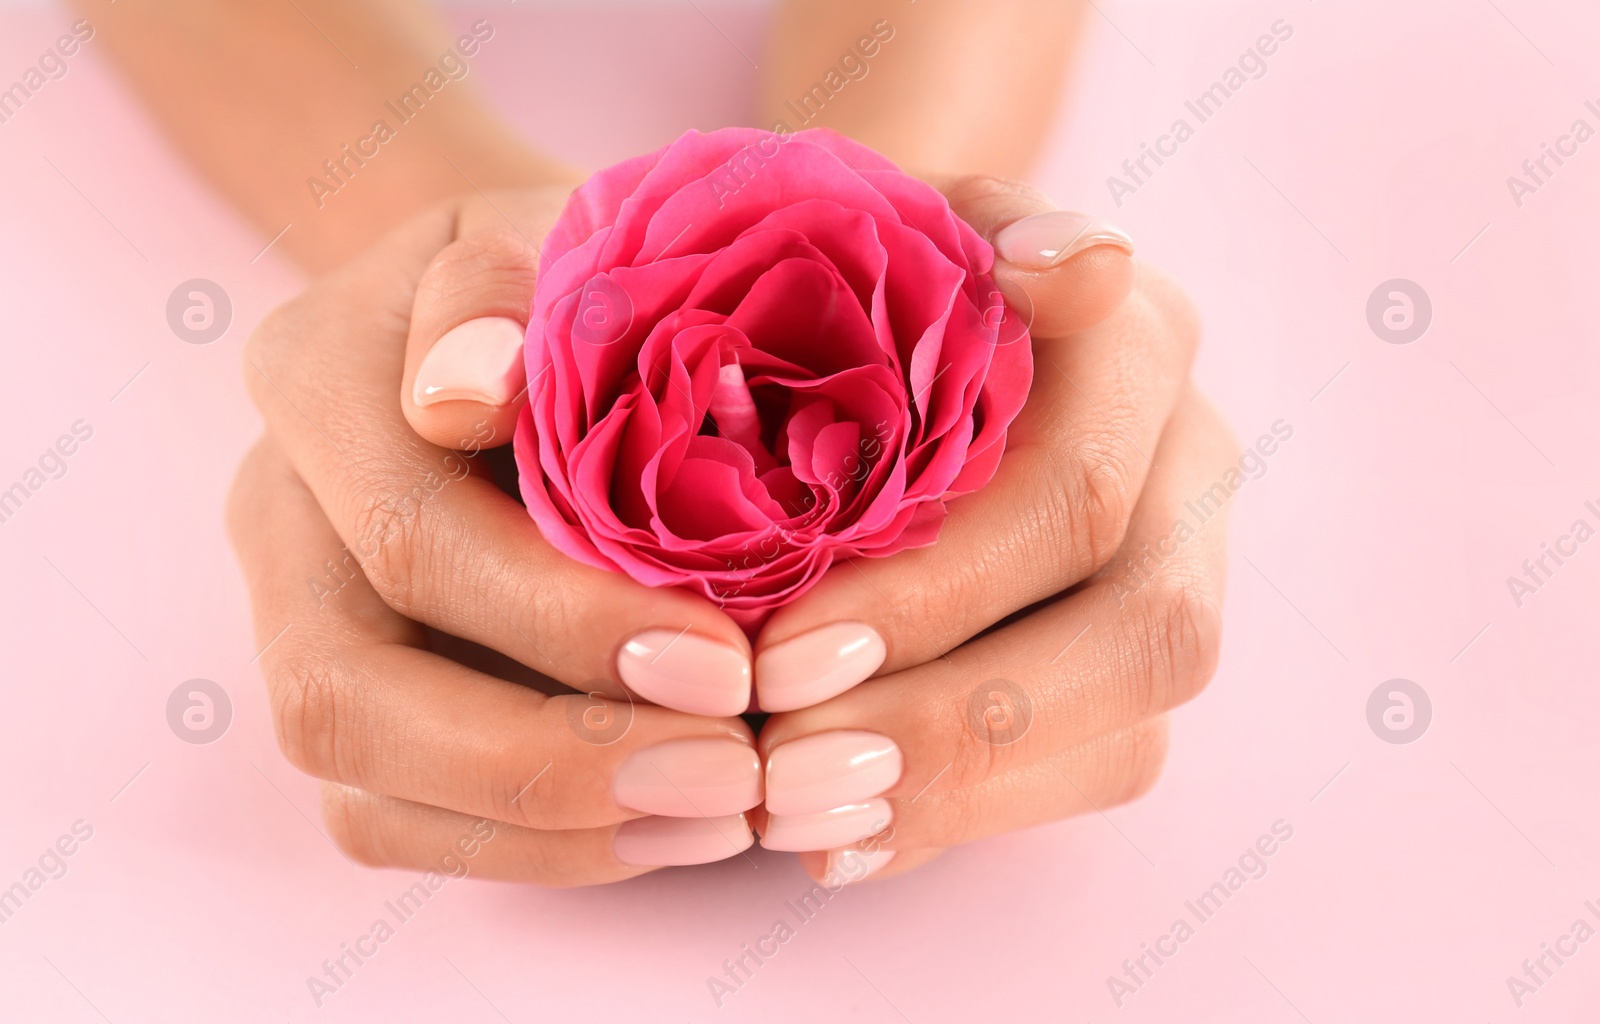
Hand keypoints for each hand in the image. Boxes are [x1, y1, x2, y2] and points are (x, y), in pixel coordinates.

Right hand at [230, 187, 776, 884]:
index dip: (563, 620)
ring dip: (555, 828)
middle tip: (735, 775)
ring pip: (363, 786)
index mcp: (316, 379)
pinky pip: (398, 822)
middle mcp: (278, 511)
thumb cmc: (573, 267)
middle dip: (553, 759)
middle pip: (348, 693)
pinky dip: (539, 851)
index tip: (730, 662)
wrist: (529, 309)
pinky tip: (672, 828)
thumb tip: (462, 389)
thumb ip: (508, 289)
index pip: (409, 535)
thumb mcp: (560, 231)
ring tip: (725, 813)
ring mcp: (295, 618)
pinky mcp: (346, 700)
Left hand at [742, 178, 1230, 880]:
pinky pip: (1098, 771)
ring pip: (1132, 724)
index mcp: (1141, 342)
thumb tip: (1077, 268)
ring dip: (958, 787)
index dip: (934, 590)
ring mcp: (1188, 570)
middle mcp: (1196, 461)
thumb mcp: (905, 231)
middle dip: (950, 713)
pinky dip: (963, 816)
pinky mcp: (1146, 668)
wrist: (902, 312)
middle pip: (1138, 629)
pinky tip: (842, 840)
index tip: (778, 655)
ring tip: (795, 817)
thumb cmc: (870, 276)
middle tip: (779, 764)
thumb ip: (986, 231)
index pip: (1070, 490)